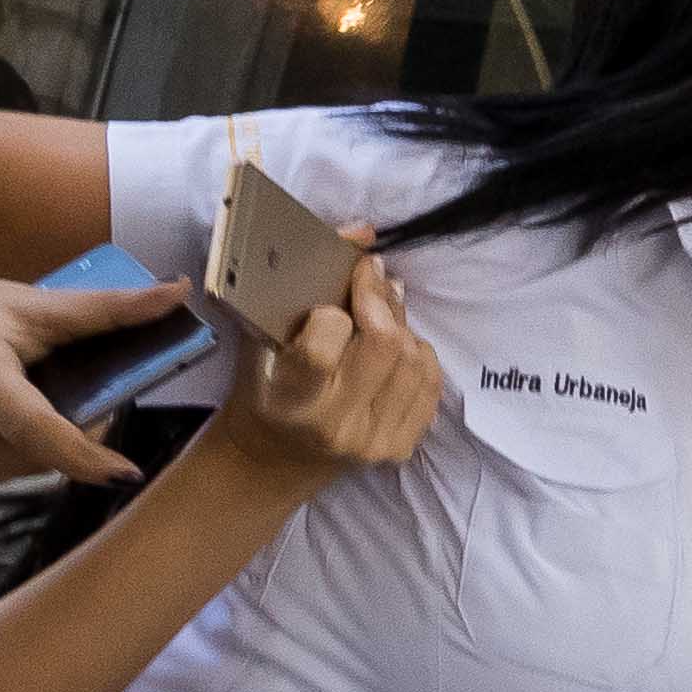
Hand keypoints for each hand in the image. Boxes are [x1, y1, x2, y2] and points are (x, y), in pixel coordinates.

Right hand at [0, 258, 195, 488]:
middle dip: (64, 437)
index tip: (123, 472)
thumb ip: (108, 309)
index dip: (83, 455)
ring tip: (20, 405)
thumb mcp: (29, 303)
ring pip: (6, 471)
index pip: (35, 427)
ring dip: (30, 452)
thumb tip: (180, 292)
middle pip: (31, 452)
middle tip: (66, 401)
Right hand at [192, 246, 441, 489]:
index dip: (335, 310)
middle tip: (373, 277)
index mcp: (294, 402)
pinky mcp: (402, 448)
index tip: (340, 286)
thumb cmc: (263, 394)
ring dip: (403, 324)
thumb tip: (363, 231)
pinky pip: (430, 385)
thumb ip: (298, 291)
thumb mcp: (261, 345)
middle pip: (385, 346)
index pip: (324, 344)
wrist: (276, 461)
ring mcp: (375, 441)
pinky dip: (418, 354)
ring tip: (384, 307)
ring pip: (414, 361)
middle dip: (381, 300)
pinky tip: (399, 344)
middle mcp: (339, 426)